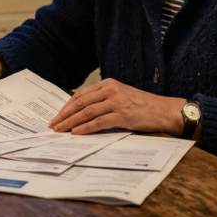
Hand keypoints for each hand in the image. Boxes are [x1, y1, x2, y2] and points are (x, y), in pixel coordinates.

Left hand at [48, 78, 186, 135]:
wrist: (163, 110)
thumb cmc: (142, 106)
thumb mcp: (121, 96)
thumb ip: (104, 100)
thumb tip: (82, 113)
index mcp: (108, 84)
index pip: (81, 94)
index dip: (67, 106)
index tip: (57, 115)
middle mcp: (110, 90)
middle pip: (80, 102)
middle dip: (64, 114)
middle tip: (53, 124)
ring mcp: (116, 102)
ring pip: (86, 112)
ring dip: (70, 122)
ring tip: (59, 130)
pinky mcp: (122, 115)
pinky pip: (98, 122)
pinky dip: (85, 128)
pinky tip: (76, 132)